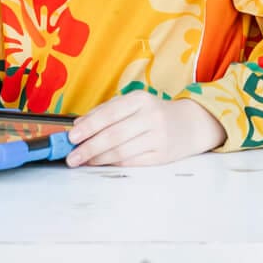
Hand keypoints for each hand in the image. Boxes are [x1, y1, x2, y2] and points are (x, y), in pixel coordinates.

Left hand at [66, 91, 224, 167]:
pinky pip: (131, 162)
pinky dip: (113, 163)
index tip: (71, 136)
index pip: (110, 114)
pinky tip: (100, 163)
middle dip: (89, 147)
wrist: (191, 125)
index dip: (89, 126)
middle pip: (114, 135)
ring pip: (121, 151)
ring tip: (82, 161)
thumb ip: (106, 111)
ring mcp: (158, 138)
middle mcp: (150, 117)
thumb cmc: (154, 113)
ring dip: (98, 158)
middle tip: (71, 156)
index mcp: (140, 99)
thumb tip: (79, 125)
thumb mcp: (133, 104)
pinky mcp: (161, 156)